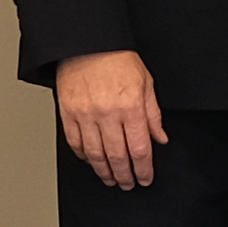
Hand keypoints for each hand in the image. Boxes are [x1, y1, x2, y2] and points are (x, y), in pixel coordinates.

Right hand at [56, 48, 166, 191]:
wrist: (88, 41)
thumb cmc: (117, 58)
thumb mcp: (146, 83)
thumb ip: (153, 114)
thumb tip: (160, 138)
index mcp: (130, 107)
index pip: (139, 149)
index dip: (143, 169)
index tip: (145, 178)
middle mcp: (107, 114)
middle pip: (117, 157)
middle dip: (124, 176)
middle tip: (128, 184)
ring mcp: (85, 114)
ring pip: (95, 154)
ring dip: (104, 171)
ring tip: (110, 179)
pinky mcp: (68, 112)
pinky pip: (75, 142)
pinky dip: (83, 155)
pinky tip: (90, 161)